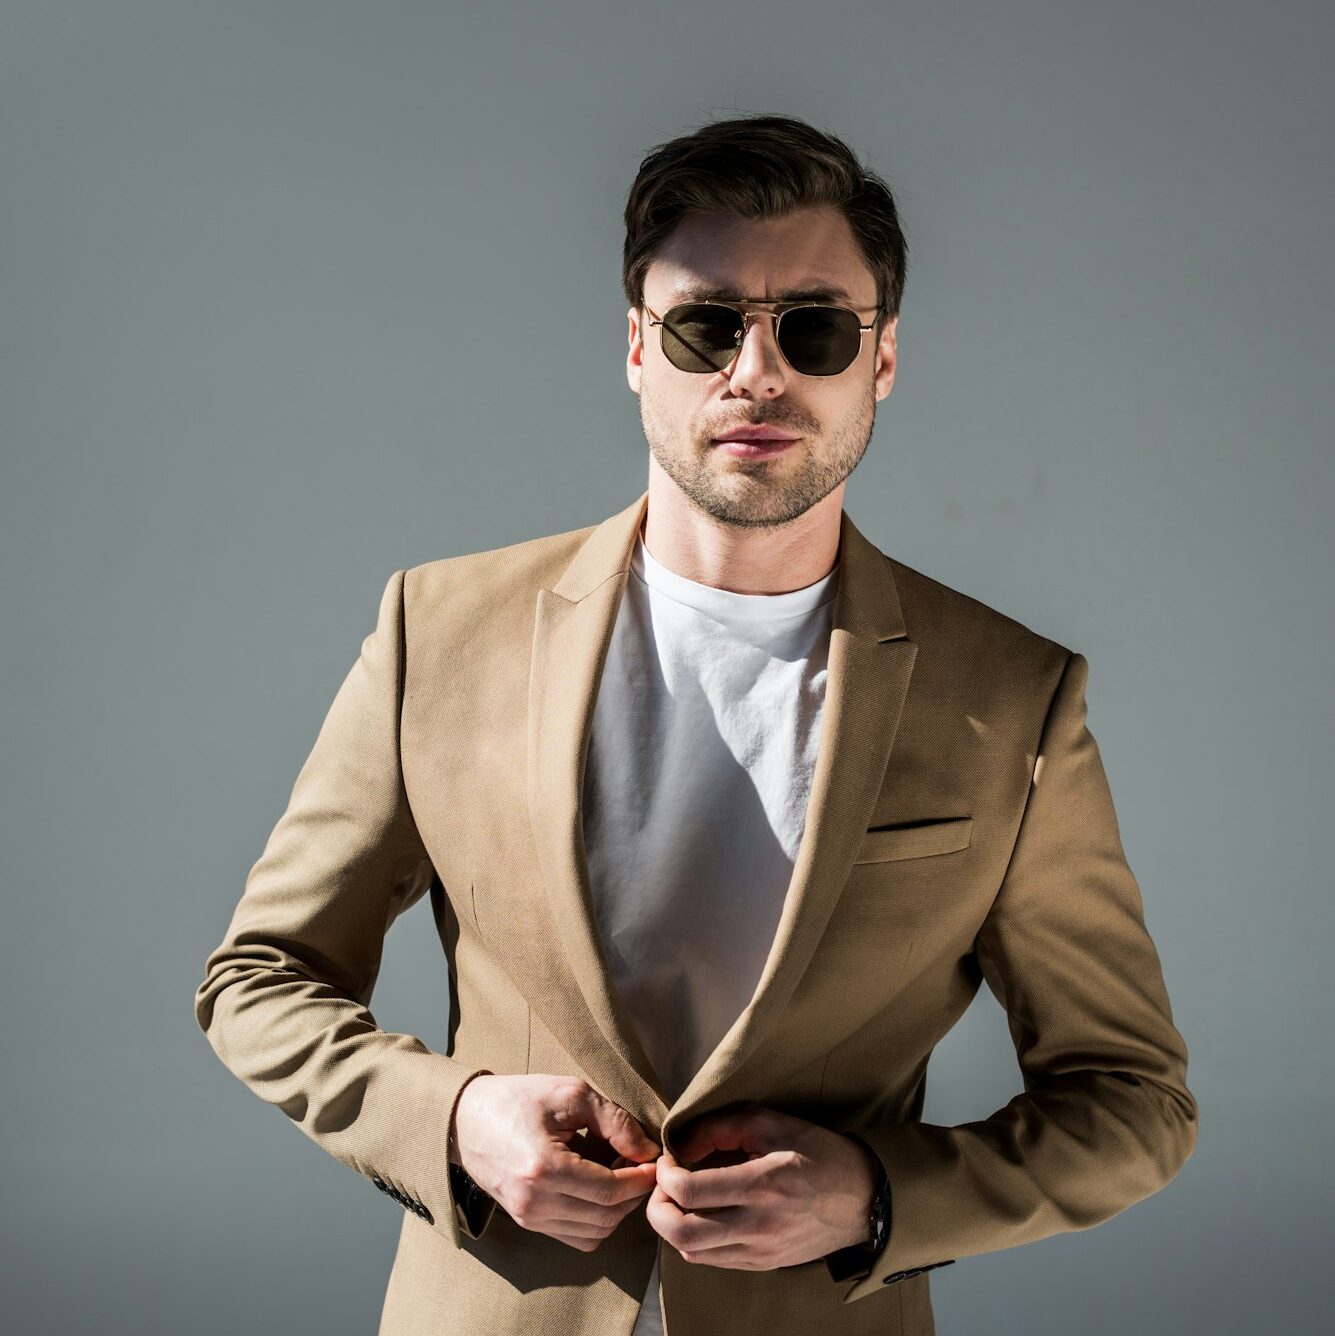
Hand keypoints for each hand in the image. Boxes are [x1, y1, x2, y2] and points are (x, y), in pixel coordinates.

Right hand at [451, 1074, 660, 1251]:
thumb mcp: (570, 1094)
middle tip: (641, 1166)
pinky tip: (601, 1190)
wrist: (465, 1119)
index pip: (609, 1190)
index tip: (653, 1160)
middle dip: (633, 1194)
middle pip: (605, 1216)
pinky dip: (597, 1220)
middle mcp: (535, 1202)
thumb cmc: (517, 1099)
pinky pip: (576, 1237)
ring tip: (622, 1176)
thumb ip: (614, 1121)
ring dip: (617, 1210)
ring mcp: (529, 1218)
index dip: (639, 1179)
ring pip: (594, 1233)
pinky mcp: (527, 1223)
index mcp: (544, 1168)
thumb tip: (647, 1149)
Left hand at [646, 1105, 879, 1269]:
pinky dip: (695, 1239)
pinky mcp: (764, 1264)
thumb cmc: (818, 1153)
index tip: (667, 1160)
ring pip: (692, 1252)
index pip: (690, 1192)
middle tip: (662, 1185)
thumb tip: (683, 1144)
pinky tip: (702, 1214)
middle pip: (682, 1232)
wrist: (863, 1198)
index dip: (665, 1175)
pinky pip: (712, 1260)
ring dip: (673, 1225)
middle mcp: (758, 1226)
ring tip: (679, 1199)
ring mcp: (761, 1251)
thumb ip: (723, 1128)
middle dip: (657, 1208)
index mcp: (763, 1185)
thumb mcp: (774, 1124)